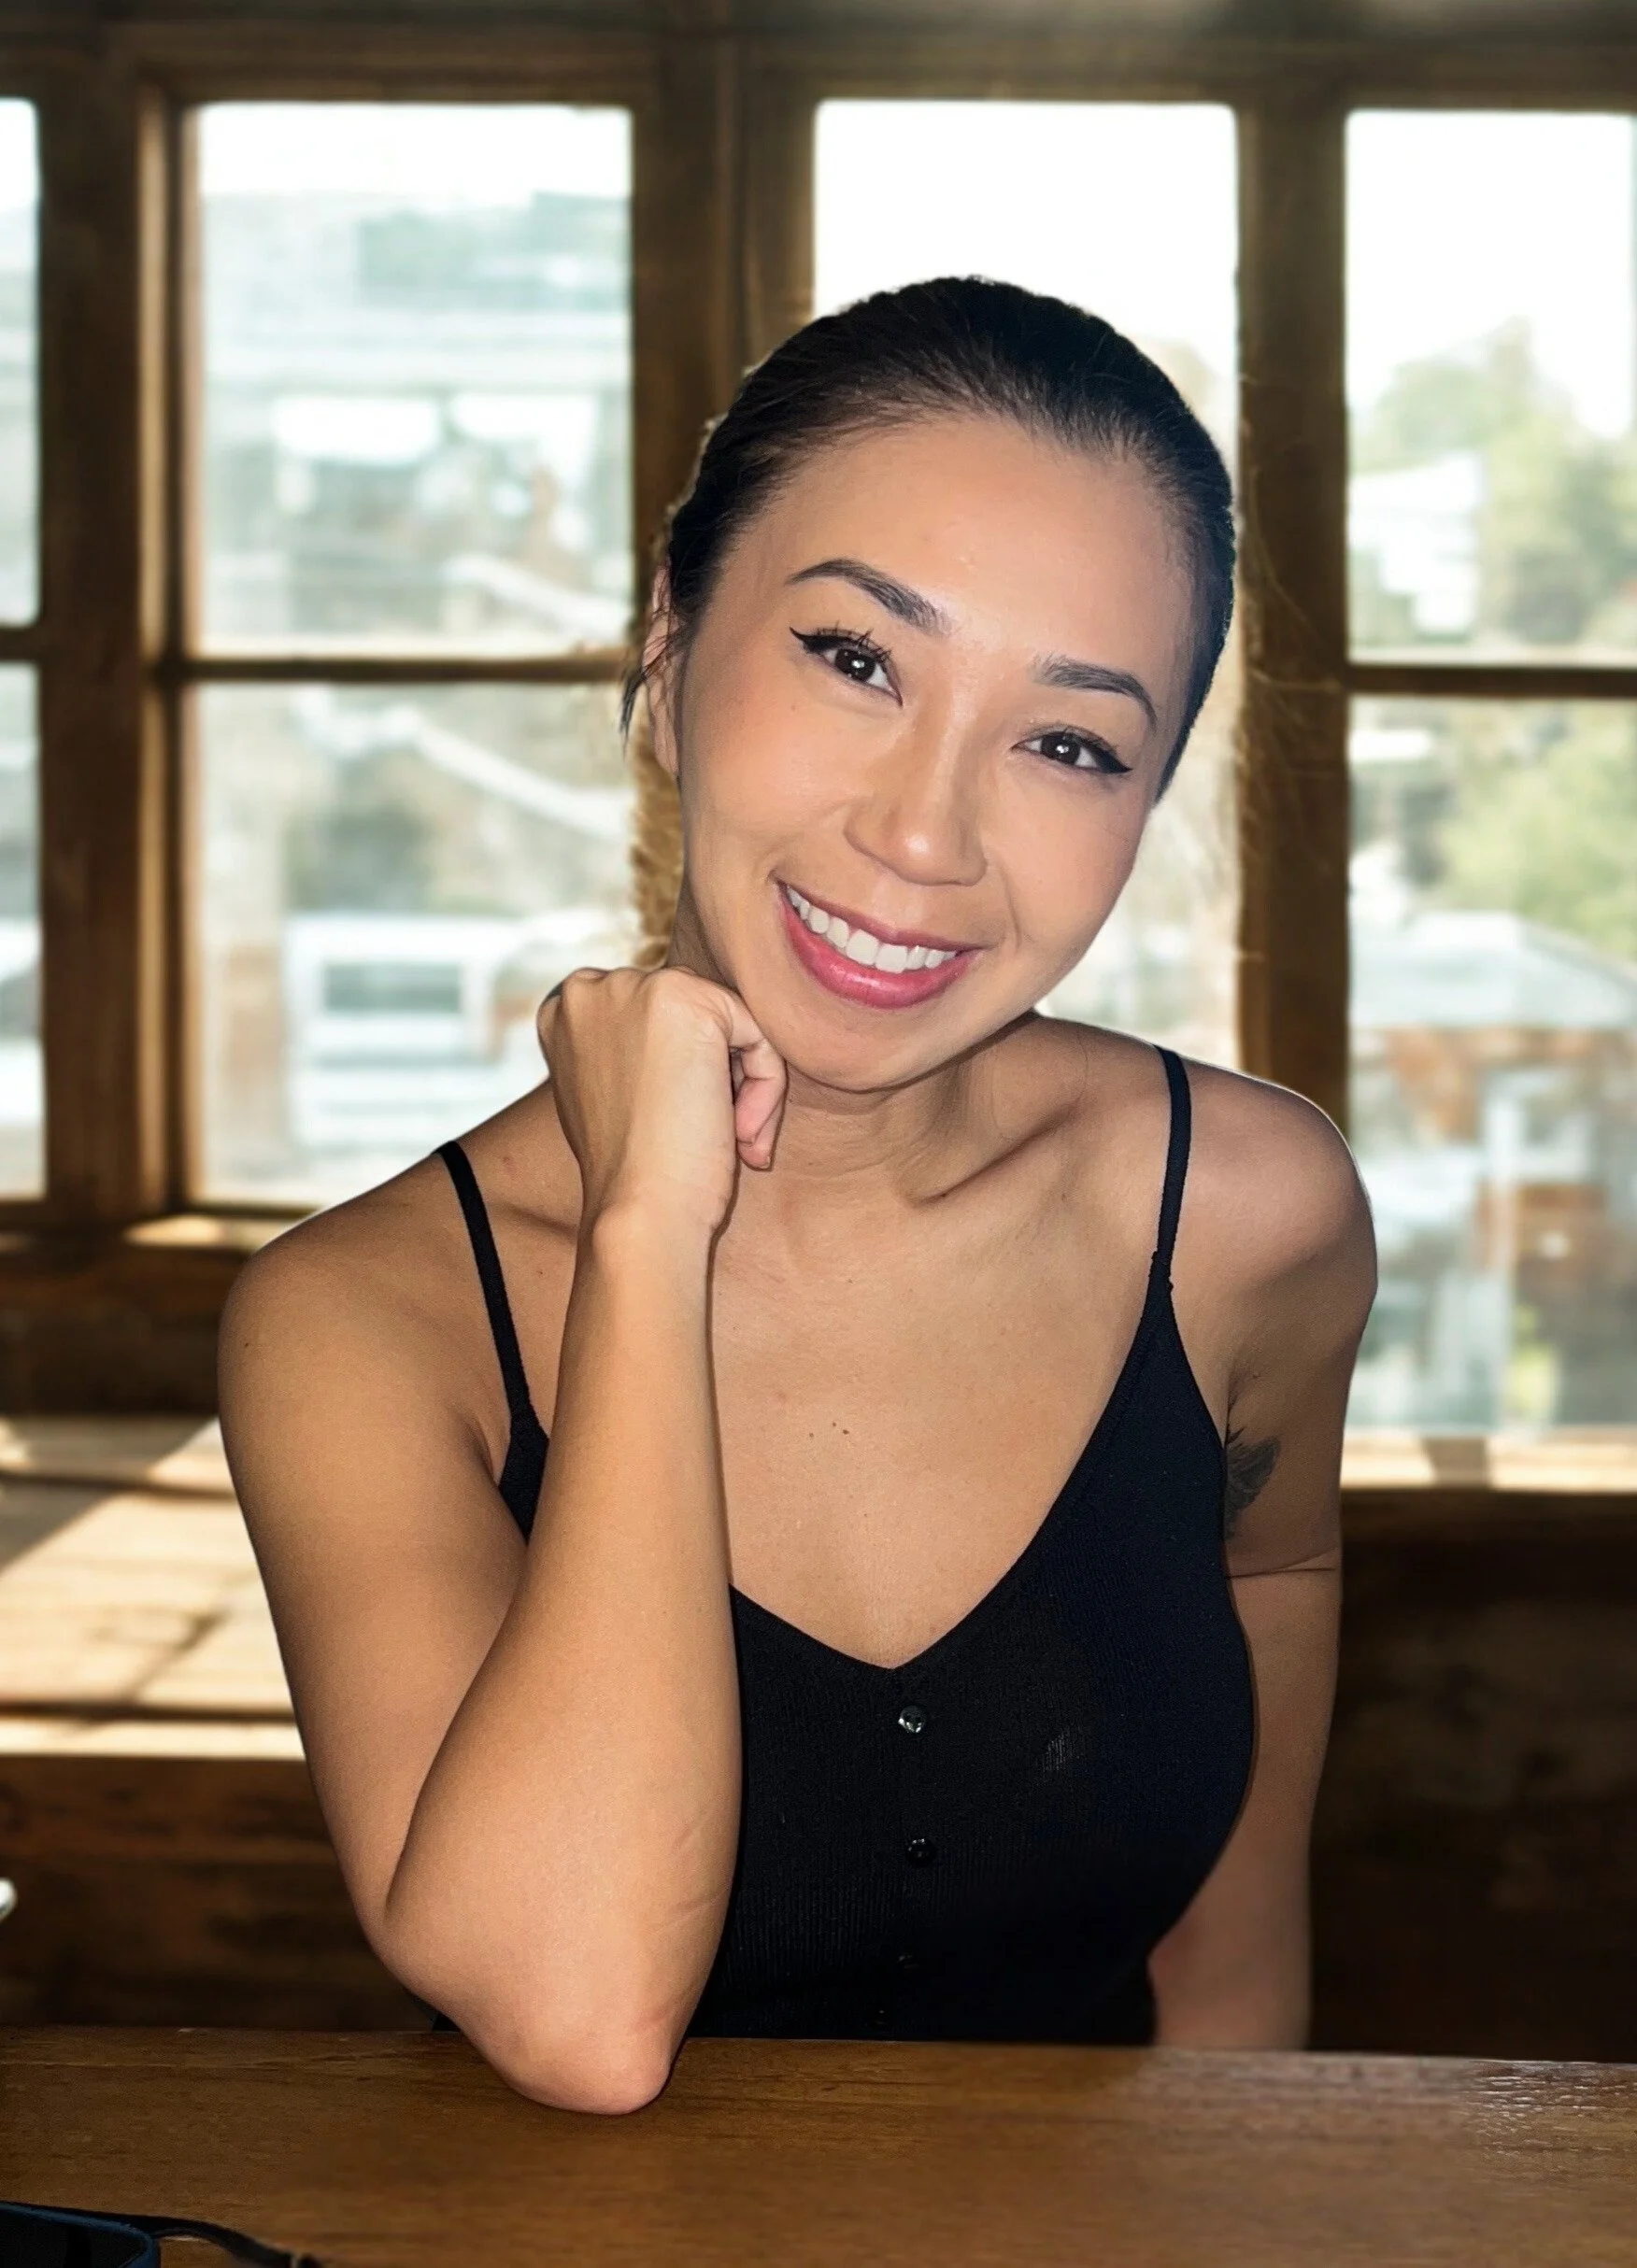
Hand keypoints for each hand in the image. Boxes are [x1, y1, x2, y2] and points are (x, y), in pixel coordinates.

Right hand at [536, 967, 787, 1236]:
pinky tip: (741, 1134)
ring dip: (743, 1085)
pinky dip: (767, 1087)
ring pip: (727, 1021)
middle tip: (721, 1137)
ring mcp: (634, 988)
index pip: (652, 1017)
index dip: (682, 1073)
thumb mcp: (611, 1096)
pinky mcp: (685, 999)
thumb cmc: (632, 1174)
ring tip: (735, 1141)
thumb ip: (635, 1053)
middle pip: (691, 1011)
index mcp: (561, 1011)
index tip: (684, 1128)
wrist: (638, 1212)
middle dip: (716, 1074)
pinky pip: (757, 1033)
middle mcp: (588, 988)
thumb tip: (693, 1039)